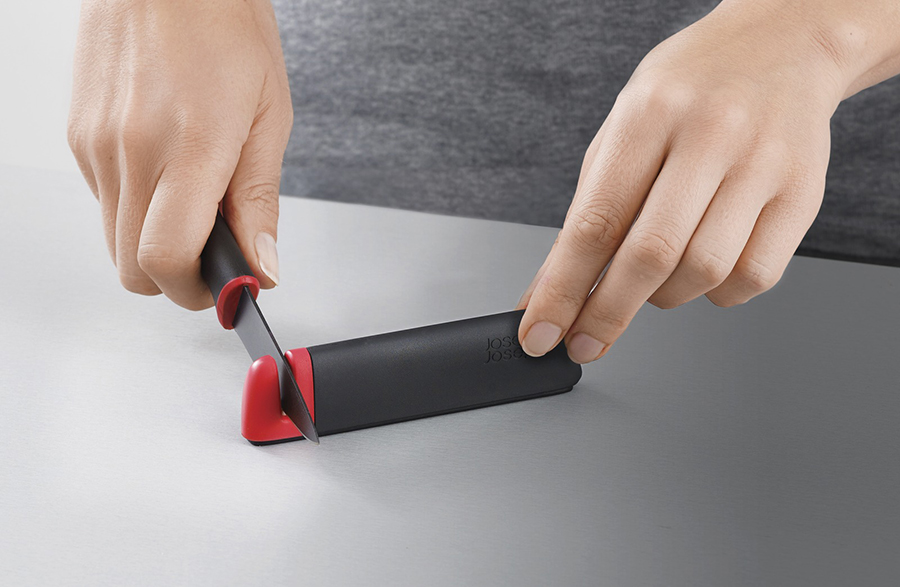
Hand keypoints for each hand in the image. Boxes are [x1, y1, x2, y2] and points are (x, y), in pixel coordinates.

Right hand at [68, 0, 292, 308]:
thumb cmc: (227, 27)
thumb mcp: (268, 117)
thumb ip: (259, 201)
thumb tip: (262, 267)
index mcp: (188, 146)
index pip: (167, 259)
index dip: (197, 292)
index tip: (226, 287)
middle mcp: (129, 150)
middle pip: (132, 269)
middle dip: (176, 280)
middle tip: (214, 256)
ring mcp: (94, 144)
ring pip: (114, 240)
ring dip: (154, 243)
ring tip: (193, 200)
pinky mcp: (78, 136)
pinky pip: (104, 201)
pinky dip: (136, 207)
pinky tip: (165, 169)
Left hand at [516, 1, 867, 362]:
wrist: (780, 46)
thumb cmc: (687, 92)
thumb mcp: (621, 132)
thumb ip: (586, 213)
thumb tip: (549, 291)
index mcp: (649, 115)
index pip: (596, 221)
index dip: (563, 289)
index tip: (540, 332)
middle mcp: (711, 136)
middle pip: (652, 254)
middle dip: (607, 313)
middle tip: (583, 342)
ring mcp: (763, 165)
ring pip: (705, 272)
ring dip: (664, 298)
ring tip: (651, 279)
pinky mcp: (804, 193)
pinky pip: (754, 277)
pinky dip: (716, 293)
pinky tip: (702, 268)